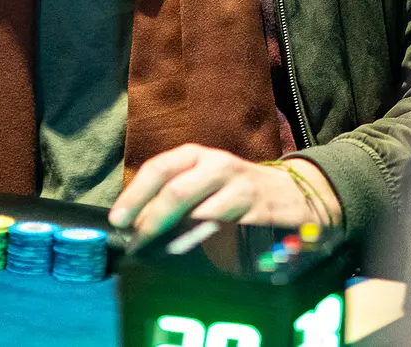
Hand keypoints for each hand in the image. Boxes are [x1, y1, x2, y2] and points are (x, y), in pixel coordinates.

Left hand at [108, 145, 340, 248]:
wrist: (292, 193)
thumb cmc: (235, 190)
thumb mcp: (203, 181)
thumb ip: (172, 196)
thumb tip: (134, 222)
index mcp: (198, 156)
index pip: (159, 168)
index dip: (135, 195)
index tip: (118, 220)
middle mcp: (217, 165)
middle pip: (176, 189)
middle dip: (150, 219)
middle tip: (134, 242)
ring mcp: (239, 187)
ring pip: (198, 211)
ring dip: (173, 236)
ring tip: (158, 251)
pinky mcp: (257, 211)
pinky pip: (224, 229)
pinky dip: (203, 243)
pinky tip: (192, 253)